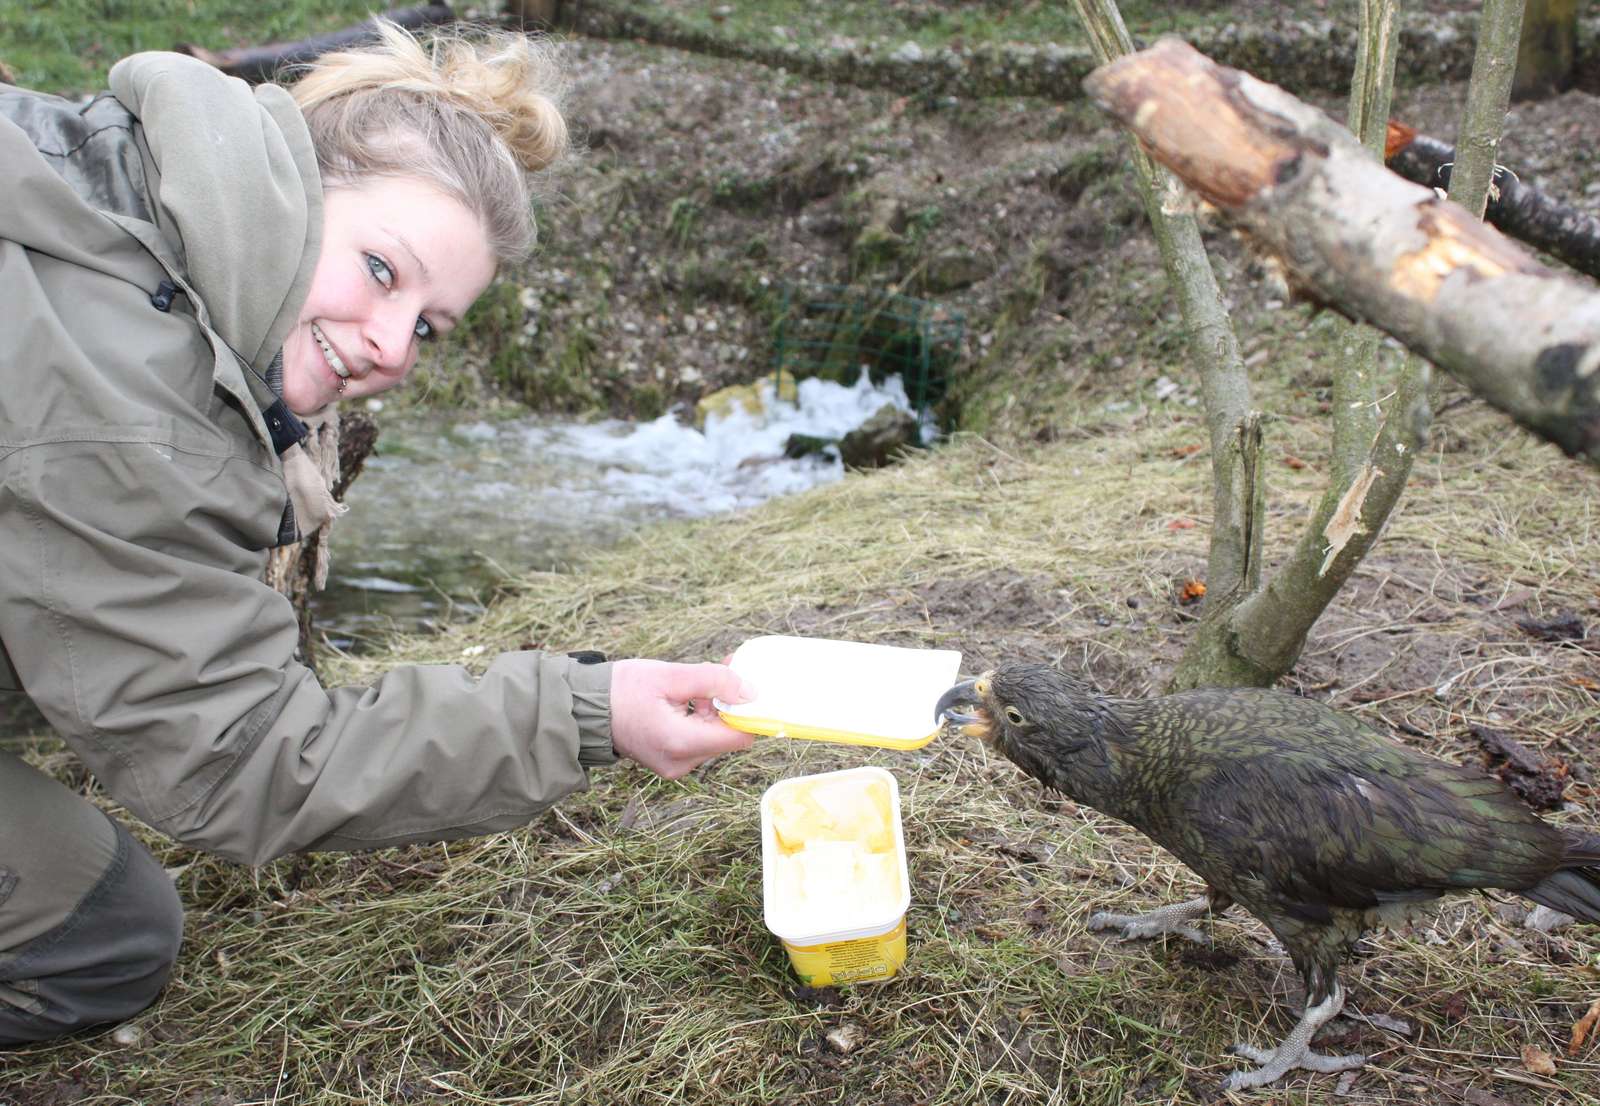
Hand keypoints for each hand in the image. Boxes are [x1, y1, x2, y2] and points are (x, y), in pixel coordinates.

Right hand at [609, 659, 757, 778]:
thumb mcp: (670, 676)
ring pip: (713, 737)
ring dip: (716, 709)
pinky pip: (698, 740)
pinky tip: (693, 695)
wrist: (584, 708)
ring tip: (704, 678)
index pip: (738, 737)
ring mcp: (675, 765)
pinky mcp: (670, 760)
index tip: (754, 687)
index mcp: (680, 743)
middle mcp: (681, 762)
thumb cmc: (621, 690)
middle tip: (728, 669)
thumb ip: (714, 681)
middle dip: (731, 704)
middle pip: (726, 736)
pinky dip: (701, 718)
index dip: (750, 712)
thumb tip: (751, 691)